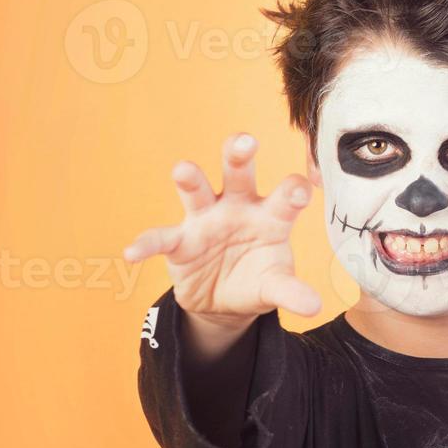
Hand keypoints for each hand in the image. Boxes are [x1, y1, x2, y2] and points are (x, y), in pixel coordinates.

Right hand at [124, 134, 320, 348]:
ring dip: (190, 178)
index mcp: (270, 216)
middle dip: (239, 156)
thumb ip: (292, 291)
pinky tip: (133, 252)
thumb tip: (315, 306)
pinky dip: (146, 244)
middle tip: (245, 141)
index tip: (300, 189)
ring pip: (197, 190)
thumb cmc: (257, 279)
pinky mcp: (178, 241)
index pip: (286, 196)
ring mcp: (205, 220)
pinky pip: (160, 238)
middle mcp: (237, 208)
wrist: (222, 301)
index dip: (293, 190)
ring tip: (183, 170)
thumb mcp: (275, 287)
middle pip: (238, 174)